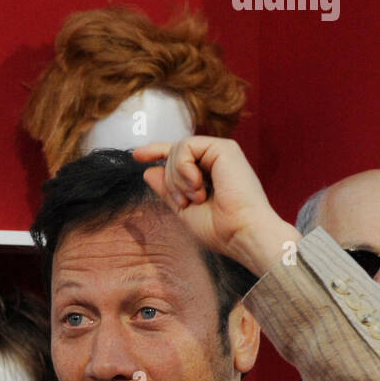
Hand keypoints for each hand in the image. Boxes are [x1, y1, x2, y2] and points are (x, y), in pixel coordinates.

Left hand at [130, 136, 296, 275]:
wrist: (243, 234)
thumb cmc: (220, 230)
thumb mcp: (184, 211)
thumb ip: (168, 190)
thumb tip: (148, 171)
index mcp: (208, 175)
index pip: (178, 157)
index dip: (156, 152)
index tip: (136, 156)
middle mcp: (215, 161)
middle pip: (173, 155)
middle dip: (170, 181)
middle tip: (186, 203)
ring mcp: (220, 152)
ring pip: (177, 150)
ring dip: (177, 178)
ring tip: (195, 198)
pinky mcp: (224, 148)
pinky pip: (186, 146)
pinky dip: (182, 167)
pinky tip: (196, 185)